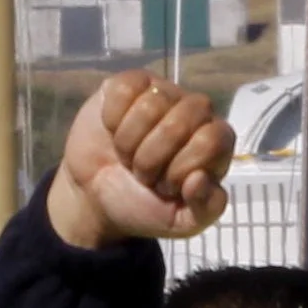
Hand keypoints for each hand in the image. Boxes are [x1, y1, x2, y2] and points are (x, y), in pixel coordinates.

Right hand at [51, 73, 232, 248]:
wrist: (93, 197)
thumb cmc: (143, 204)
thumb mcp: (180, 222)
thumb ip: (204, 209)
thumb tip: (199, 178)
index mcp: (214, 142)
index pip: (210, 140)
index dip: (181, 167)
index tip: (165, 185)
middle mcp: (194, 112)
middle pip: (181, 120)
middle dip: (152, 157)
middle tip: (142, 173)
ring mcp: (162, 94)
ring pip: (150, 105)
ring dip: (128, 142)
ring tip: (127, 155)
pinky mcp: (129, 84)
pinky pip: (124, 89)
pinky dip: (111, 117)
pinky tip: (112, 129)